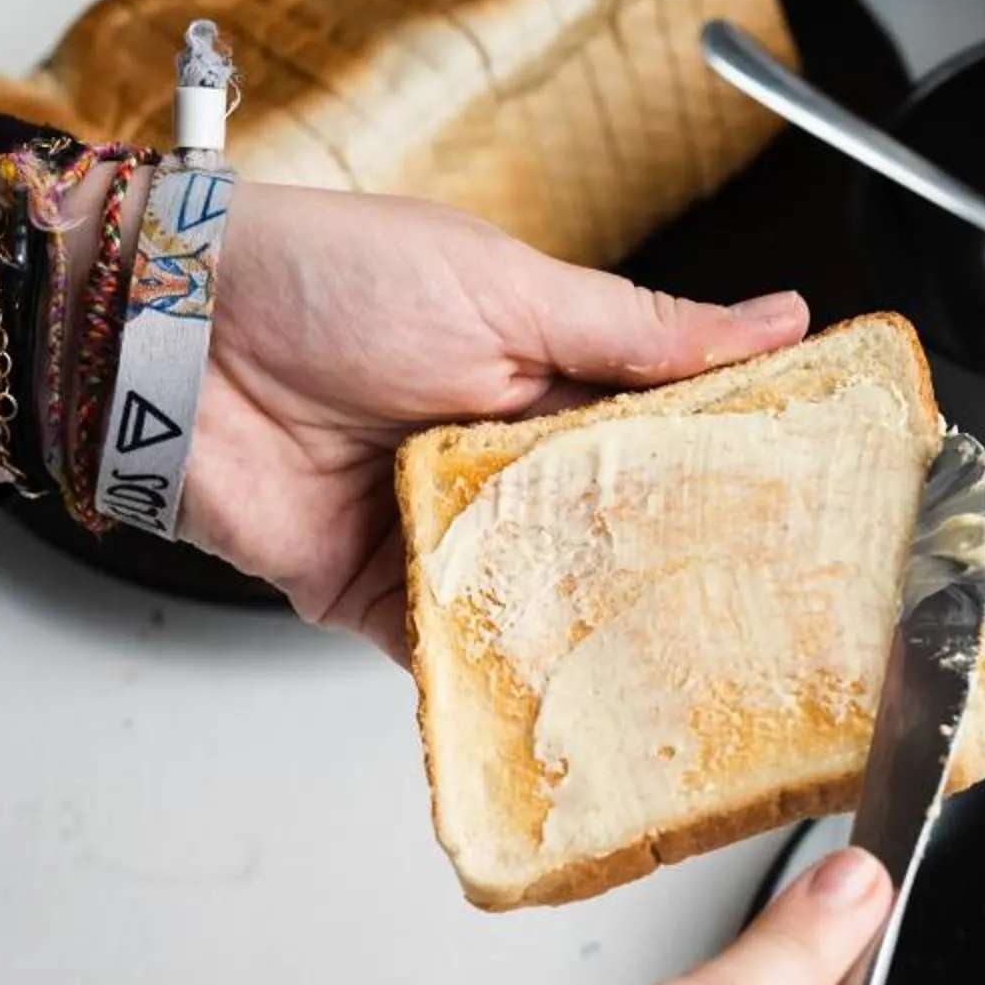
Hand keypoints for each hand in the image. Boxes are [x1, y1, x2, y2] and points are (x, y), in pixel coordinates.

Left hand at [179, 182, 806, 652]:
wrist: (171, 334)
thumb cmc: (327, 276)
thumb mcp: (511, 288)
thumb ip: (643, 331)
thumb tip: (779, 321)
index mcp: (548, 377)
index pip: (666, 437)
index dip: (734, 474)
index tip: (814, 510)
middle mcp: (503, 463)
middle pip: (614, 536)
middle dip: (680, 576)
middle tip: (771, 617)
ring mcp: (445, 535)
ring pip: (547, 606)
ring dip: (603, 639)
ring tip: (691, 680)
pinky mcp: (381, 599)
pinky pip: (456, 658)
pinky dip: (501, 685)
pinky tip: (567, 709)